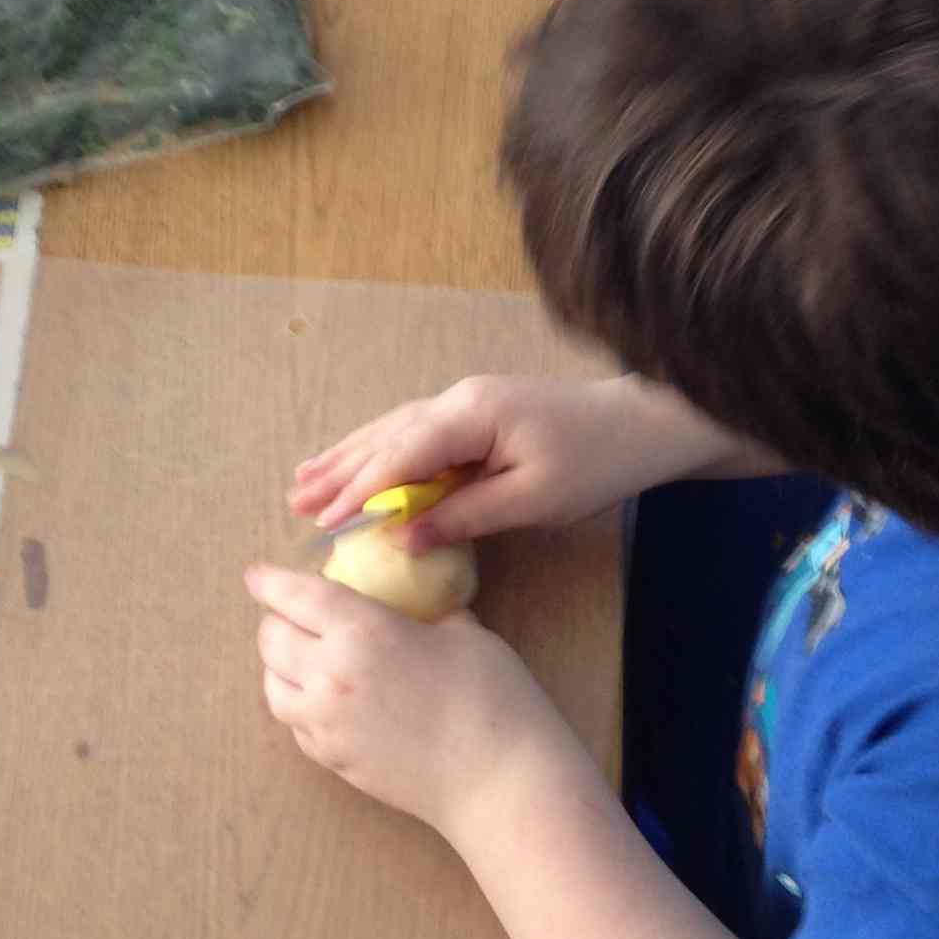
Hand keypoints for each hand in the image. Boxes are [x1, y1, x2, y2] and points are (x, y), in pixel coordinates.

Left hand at [247, 562, 571, 839]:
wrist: (497, 779)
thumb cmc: (492, 695)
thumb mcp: (462, 631)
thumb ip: (425, 614)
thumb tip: (415, 608)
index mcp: (361, 630)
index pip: (295, 596)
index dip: (270, 582)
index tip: (257, 576)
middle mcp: (330, 675)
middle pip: (272, 640)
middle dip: (275, 621)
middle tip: (290, 615)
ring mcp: (326, 724)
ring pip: (273, 688)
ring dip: (279, 667)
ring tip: (302, 659)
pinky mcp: (333, 760)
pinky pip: (296, 725)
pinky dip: (298, 705)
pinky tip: (322, 700)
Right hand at [291, 375, 711, 548]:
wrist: (643, 425)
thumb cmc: (595, 463)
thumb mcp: (532, 499)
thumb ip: (464, 516)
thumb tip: (403, 539)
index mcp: (472, 414)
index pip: (401, 454)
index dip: (359, 489)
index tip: (323, 521)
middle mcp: (461, 400)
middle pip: (388, 436)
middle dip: (341, 470)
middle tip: (295, 503)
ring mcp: (468, 402)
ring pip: (397, 430)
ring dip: (352, 457)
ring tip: (305, 481)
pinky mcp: (478, 414)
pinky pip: (418, 433)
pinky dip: (383, 451)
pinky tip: (362, 461)